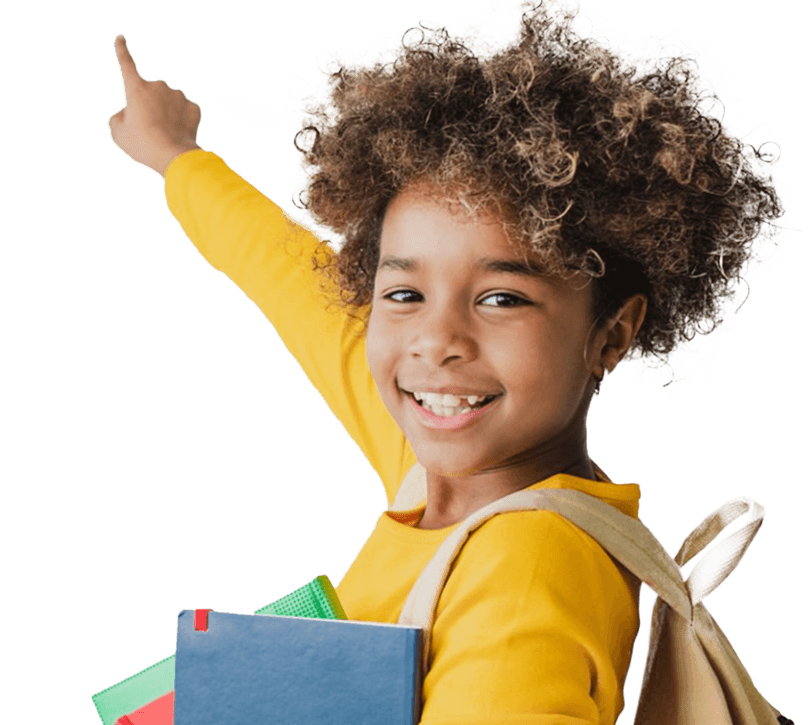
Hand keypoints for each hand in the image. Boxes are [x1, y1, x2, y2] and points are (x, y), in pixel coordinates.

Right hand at [108, 34, 202, 177]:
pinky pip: (184, 111)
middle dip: (149, 108)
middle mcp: (158, 86)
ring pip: (169, 103)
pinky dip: (181, 121)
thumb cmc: (143, 145)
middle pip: (151, 96)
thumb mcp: (118, 132)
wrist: (174, 156)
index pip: (126, 63)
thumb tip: (130, 112)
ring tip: (164, 134)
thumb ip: (120, 116)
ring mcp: (178, 95)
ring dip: (166, 114)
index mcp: (136, 88)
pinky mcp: (193, 107)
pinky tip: (178, 133)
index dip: (122, 50)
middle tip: (149, 130)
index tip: (121, 37)